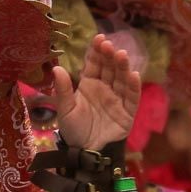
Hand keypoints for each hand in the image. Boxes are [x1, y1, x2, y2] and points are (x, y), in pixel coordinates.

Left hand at [53, 34, 141, 150]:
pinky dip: (134, 87)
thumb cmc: (74, 130)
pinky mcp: (127, 112)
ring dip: (123, 67)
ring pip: (122, 80)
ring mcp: (117, 99)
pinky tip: (134, 75)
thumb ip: (63, 89)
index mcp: (89, 84)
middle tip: (109, 45)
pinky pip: (132, 98)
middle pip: (110, 68)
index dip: (97, 51)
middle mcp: (105, 88)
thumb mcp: (65, 109)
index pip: (94, 64)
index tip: (99, 38)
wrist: (84, 152)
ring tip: (121, 55)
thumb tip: (56, 68)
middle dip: (110, 56)